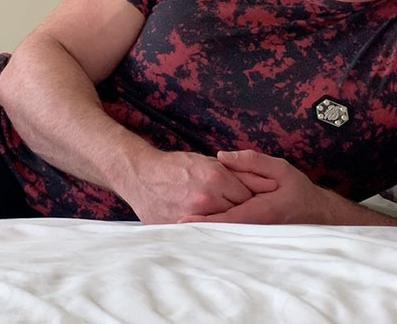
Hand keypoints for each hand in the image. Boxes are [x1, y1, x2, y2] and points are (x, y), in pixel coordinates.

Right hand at [118, 148, 276, 223]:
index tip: (257, 205)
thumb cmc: (173, 166)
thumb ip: (229, 174)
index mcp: (216, 177)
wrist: (140, 174)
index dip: (253, 201)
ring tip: (231, 226)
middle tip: (249, 219)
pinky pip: (203, 234)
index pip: (248, 196)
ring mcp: (192, 214)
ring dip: (228, 227)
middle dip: (243, 215)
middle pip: (239, 214)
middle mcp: (207, 197)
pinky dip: (208, 233)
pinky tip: (211, 230)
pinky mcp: (180, 226)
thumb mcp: (204, 162)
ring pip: (223, 227)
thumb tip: (256, 186)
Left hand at [177, 150, 331, 224]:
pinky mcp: (253, 237)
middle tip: (171, 222)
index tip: (182, 219)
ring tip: (176, 225)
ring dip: (203, 231)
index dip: (203, 220)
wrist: (317, 215)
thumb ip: (252, 162)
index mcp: (259, 213)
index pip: (226, 219)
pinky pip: (231, 235)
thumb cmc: (298, 192)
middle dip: (197, 227)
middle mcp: (254, 228)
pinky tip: (197, 229)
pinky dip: (214, 232)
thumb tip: (223, 156)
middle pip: (221, 230)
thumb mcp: (281, 169)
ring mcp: (253, 235)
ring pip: (224, 235)